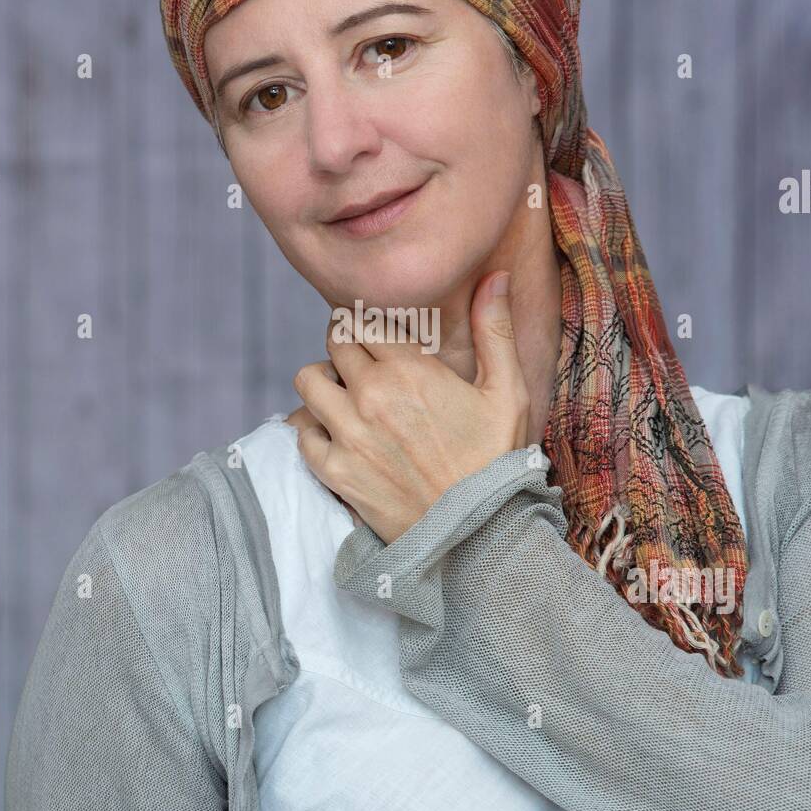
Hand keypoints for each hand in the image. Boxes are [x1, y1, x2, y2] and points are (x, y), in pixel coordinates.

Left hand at [290, 271, 532, 543]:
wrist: (479, 535)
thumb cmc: (497, 461)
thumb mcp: (507, 392)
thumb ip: (495, 329)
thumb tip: (495, 275)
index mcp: (409, 370)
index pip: (362, 318)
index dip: (368, 322)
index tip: (379, 334)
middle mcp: (370, 396)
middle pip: (333, 342)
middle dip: (347, 344)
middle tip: (366, 362)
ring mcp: (347, 435)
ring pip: (308, 381)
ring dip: (325, 382)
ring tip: (349, 395)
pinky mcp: (335, 472)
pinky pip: (302, 433)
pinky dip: (314, 428)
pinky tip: (340, 434)